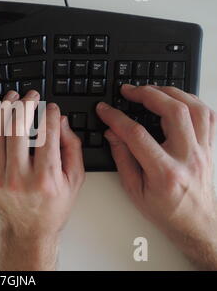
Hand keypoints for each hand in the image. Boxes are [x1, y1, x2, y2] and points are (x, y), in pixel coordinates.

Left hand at [0, 90, 84, 269]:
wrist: (29, 231)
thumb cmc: (53, 208)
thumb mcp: (74, 181)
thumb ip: (72, 149)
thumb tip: (62, 122)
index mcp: (46, 178)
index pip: (47, 135)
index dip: (49, 115)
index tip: (51, 106)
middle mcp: (21, 177)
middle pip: (18, 130)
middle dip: (24, 105)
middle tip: (30, 95)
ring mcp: (0, 177)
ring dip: (2, 111)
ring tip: (10, 99)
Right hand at [97, 84, 216, 269]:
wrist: (195, 222)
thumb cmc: (165, 210)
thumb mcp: (134, 189)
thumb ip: (122, 158)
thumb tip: (112, 132)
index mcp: (165, 172)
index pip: (137, 135)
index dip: (117, 118)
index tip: (105, 109)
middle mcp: (188, 157)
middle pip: (173, 112)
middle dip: (148, 94)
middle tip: (130, 90)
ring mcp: (203, 150)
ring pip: (195, 108)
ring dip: (172, 92)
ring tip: (152, 90)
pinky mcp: (210, 147)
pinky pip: (208, 116)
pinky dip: (192, 101)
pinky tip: (176, 98)